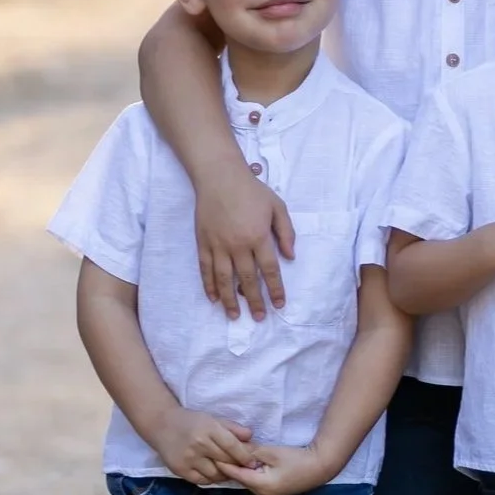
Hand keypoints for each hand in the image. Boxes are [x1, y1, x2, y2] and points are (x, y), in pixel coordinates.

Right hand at [153, 409, 256, 485]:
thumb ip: (232, 428)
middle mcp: (199, 444)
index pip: (232, 446)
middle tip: (244, 469)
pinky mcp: (180, 470)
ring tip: (229, 471)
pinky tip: (214, 474)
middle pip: (225, 461)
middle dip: (237, 466)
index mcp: (209, 429)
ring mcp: (188, 458)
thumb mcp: (213, 419)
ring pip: (215, 474)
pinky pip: (201, 480)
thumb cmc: (191, 421)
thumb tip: (250, 436)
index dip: (245, 456)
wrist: (162, 425)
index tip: (252, 462)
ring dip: (225, 475)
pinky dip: (211, 479)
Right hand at [194, 171, 294, 322]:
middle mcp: (237, 245)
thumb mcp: (277, 207)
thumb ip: (286, 232)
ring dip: (229, 300)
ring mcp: (218, 245)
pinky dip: (209, 285)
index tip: (279, 304)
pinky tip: (213, 298)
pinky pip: (205, 269)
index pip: (269, 270)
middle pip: (246, 280)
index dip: (275, 289)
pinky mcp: (203, 242)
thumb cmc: (252, 191)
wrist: (219, 177)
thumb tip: (290, 257)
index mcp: (258, 237)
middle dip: (254, 301)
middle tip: (259, 318)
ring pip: (224, 279)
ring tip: (234, 316)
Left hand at [223, 443, 332, 494]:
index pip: (234, 474)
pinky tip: (244, 463)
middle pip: (238, 479)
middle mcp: (260, 494)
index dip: (222, 462)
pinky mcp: (271, 491)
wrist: (320, 467)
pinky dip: (248, 472)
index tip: (210, 452)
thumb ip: (250, 451)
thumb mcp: (271, 452)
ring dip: (238, 469)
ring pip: (245, 480)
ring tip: (226, 456)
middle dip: (228, 466)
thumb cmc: (297, 458)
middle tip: (216, 452)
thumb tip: (232, 447)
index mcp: (260, 485)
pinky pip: (253, 481)